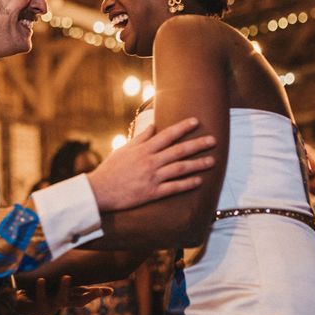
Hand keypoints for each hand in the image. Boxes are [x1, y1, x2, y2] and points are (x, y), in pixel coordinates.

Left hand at [15, 275, 112, 314]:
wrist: (11, 299)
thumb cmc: (28, 286)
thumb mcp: (45, 274)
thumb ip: (55, 267)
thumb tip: (67, 248)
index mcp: (64, 293)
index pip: (85, 293)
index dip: (98, 293)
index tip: (112, 291)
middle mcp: (60, 301)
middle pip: (80, 300)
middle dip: (92, 295)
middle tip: (101, 290)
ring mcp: (51, 307)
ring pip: (62, 300)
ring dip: (65, 288)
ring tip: (67, 276)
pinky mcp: (38, 309)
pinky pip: (42, 300)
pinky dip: (42, 289)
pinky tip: (41, 279)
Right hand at [87, 117, 215, 211]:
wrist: (100, 190)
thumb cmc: (111, 169)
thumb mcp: (124, 149)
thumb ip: (140, 138)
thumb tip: (153, 126)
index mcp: (143, 149)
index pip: (167, 135)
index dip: (182, 127)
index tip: (196, 121)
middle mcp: (150, 161)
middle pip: (179, 151)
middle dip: (197, 144)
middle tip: (213, 140)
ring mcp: (153, 177)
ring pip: (180, 168)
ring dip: (198, 164)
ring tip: (212, 160)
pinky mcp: (153, 192)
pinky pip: (174, 187)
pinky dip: (187, 183)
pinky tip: (199, 180)